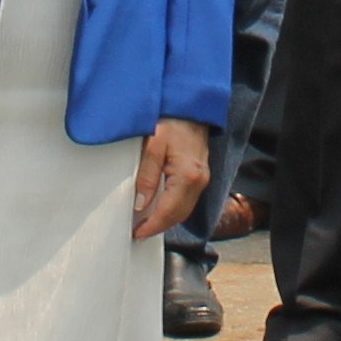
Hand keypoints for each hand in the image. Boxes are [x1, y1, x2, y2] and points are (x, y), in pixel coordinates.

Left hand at [132, 115, 211, 239]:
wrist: (191, 106)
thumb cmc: (172, 120)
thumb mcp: (152, 146)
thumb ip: (147, 177)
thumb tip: (141, 204)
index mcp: (187, 175)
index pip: (168, 211)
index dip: (152, 226)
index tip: (137, 234)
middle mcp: (199, 180)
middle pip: (179, 215)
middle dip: (159, 227)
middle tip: (139, 233)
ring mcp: (203, 178)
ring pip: (184, 210)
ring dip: (166, 220)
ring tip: (146, 223)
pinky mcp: (201, 175)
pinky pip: (187, 200)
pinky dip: (173, 209)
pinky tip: (160, 208)